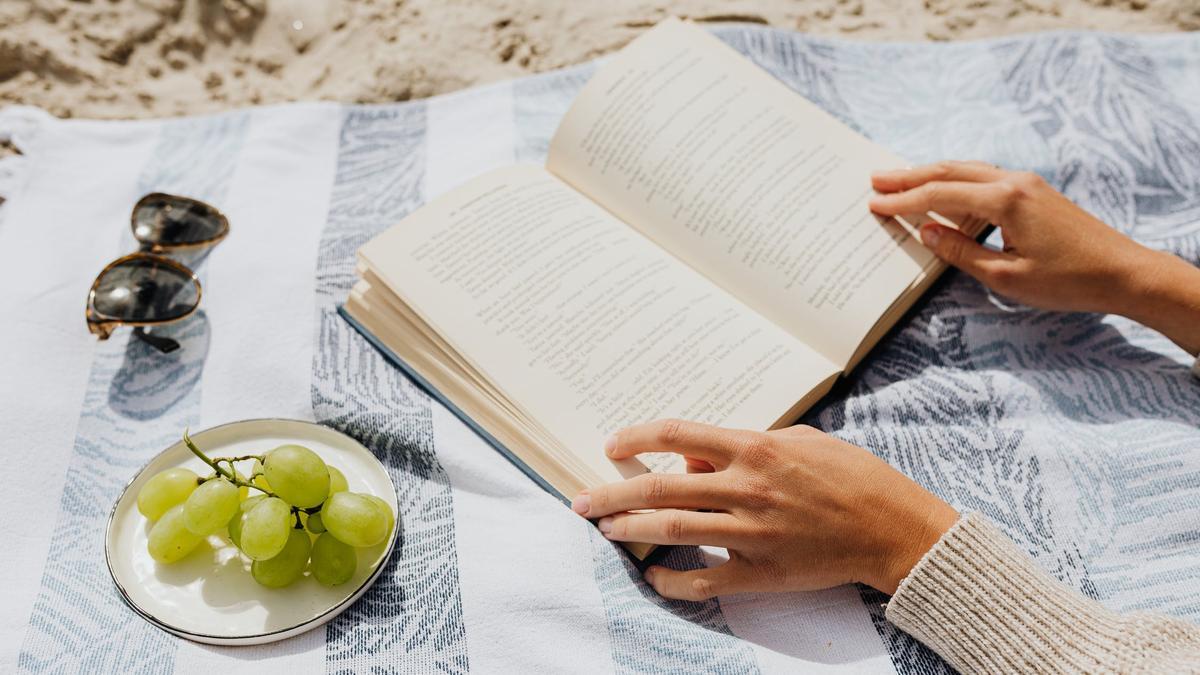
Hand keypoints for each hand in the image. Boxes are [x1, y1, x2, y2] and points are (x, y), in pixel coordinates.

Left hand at [570, 420, 957, 600]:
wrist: (893, 526)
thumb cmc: (849, 475)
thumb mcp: (798, 440)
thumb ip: (742, 446)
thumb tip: (691, 461)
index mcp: (754, 448)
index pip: (676, 434)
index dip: (635, 437)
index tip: (611, 445)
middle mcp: (746, 487)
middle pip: (659, 488)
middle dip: (610, 493)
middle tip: (581, 501)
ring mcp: (753, 532)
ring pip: (672, 530)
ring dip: (628, 530)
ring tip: (603, 530)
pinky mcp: (763, 571)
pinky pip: (704, 579)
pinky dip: (672, 580)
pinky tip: (652, 577)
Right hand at [869, 161, 1199, 354]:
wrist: (1124, 272)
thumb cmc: (1070, 280)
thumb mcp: (1007, 276)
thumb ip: (962, 252)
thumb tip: (928, 232)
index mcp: (1005, 200)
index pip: (940, 194)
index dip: (904, 201)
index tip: (875, 204)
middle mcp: (1014, 182)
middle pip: (950, 171)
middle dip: (910, 176)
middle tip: (876, 179)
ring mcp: (1027, 184)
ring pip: (967, 170)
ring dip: (932, 175)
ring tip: (901, 182)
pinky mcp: (1035, 193)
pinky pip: (985, 179)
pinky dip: (956, 182)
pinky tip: (945, 193)